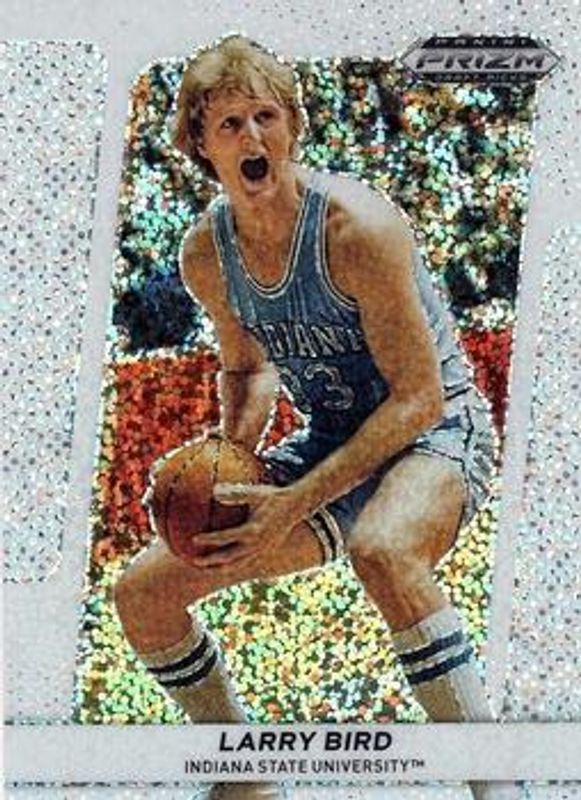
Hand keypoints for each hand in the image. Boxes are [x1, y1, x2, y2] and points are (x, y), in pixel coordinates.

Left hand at [189, 483, 303, 567]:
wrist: (296, 507)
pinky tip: (222, 566)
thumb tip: (214, 491)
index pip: (226, 538)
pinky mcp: (266, 555)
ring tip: (204, 570)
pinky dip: (233, 567)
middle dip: (210, 562)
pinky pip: (246, 565)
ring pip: (237, 566)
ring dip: (220, 569)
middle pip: (229, 559)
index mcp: (252, 531)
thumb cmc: (273, 497)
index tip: (193, 539)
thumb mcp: (255, 493)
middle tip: (193, 562)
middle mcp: (257, 545)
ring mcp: (262, 552)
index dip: (209, 540)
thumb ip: (235, 493)